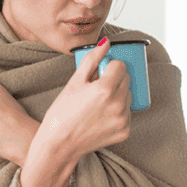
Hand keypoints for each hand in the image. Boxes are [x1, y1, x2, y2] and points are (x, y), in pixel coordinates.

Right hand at [39, 38, 131, 162]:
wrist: (59, 144)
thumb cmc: (63, 111)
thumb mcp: (74, 82)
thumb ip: (92, 59)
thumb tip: (106, 42)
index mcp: (105, 89)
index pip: (120, 65)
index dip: (108, 66)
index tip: (98, 73)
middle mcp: (117, 105)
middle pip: (126, 79)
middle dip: (114, 79)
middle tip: (96, 87)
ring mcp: (122, 120)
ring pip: (127, 95)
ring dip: (117, 94)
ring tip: (98, 103)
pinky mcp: (124, 131)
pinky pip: (127, 113)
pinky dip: (118, 111)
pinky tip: (101, 115)